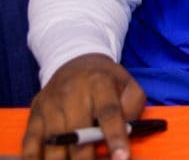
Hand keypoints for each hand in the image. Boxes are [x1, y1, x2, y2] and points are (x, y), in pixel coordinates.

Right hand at [22, 53, 145, 159]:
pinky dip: (34, 158)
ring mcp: (49, 104)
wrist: (76, 62)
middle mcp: (71, 92)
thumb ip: (132, 107)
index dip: (115, 137)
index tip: (121, 158)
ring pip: (53, 141)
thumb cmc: (107, 80)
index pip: (108, 112)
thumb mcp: (129, 85)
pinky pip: (30, 142)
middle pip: (77, 131)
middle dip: (86, 158)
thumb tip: (126, 132)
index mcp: (99, 82)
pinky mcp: (34, 114)